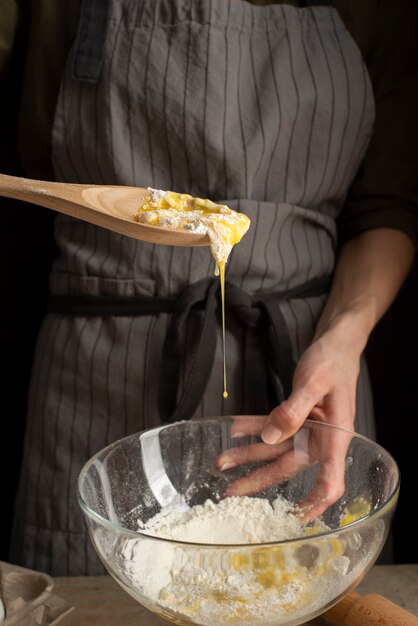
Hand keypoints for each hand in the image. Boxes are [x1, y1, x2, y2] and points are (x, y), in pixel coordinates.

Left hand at [217, 324, 359, 518]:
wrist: (335, 347)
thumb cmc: (332, 363)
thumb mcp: (313, 383)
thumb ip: (293, 410)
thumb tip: (271, 436)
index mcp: (334, 437)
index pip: (330, 480)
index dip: (315, 502)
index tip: (296, 519)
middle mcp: (321, 439)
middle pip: (288, 466)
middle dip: (258, 479)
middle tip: (230, 492)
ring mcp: (308, 430)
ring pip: (275, 448)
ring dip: (248, 454)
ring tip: (221, 461)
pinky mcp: (297, 417)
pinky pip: (272, 425)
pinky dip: (254, 427)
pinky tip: (234, 429)